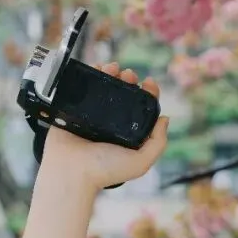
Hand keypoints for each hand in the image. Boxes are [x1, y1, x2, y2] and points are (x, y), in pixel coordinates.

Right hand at [40, 62, 170, 190]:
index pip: (141, 108)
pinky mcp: (73, 109)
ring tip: (113, 68)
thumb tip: (165, 118)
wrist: (72, 171)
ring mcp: (91, 115)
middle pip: (122, 94)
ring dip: (111, 73)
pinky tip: (97, 67)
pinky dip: (90, 74)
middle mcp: (110, 124)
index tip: (149, 82)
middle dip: (128, 80)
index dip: (148, 93)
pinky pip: (82, 87)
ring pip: (104, 87)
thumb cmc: (106, 169)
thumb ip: (158, 143)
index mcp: (127, 134)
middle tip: (128, 75)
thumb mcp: (141, 162)